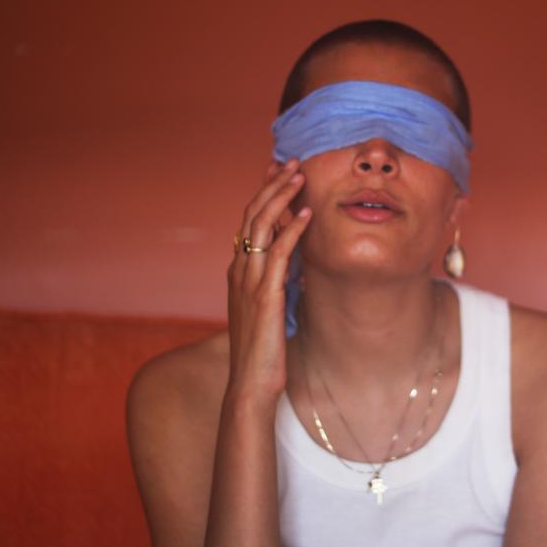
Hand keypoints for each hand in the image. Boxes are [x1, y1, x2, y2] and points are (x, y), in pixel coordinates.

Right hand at [226, 158, 311, 406]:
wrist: (250, 384)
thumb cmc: (263, 351)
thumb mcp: (269, 309)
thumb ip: (278, 284)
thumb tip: (297, 267)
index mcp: (239, 272)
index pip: (248, 222)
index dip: (262, 194)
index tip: (278, 172)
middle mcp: (239, 270)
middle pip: (251, 215)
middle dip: (271, 185)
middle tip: (290, 161)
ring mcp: (249, 281)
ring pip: (261, 226)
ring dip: (281, 197)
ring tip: (299, 175)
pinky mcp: (265, 295)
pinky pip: (279, 254)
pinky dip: (292, 230)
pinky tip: (307, 214)